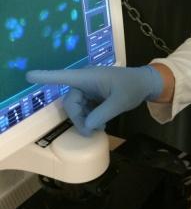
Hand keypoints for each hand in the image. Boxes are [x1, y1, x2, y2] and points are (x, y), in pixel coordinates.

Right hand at [26, 66, 163, 136]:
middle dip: (78, 119)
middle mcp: (84, 81)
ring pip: (76, 109)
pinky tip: (99, 125)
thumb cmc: (132, 87)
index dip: (46, 77)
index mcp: (88, 76)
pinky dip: (89, 118)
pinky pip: (83, 109)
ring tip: (99, 129)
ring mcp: (87, 88)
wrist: (144, 84)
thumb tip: (86, 125)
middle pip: (71, 103)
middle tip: (91, 132)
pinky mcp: (91, 95)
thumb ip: (102, 114)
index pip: (63, 76)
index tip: (28, 77)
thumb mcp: (120, 102)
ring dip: (84, 121)